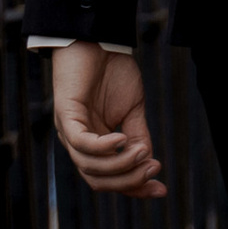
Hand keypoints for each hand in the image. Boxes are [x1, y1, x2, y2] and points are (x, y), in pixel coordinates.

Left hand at [50, 41, 167, 198]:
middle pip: (97, 180)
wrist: (96, 39)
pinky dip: (104, 147)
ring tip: (143, 151)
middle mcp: (77, 143)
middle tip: (153, 169)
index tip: (162, 189)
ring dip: (120, 165)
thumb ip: (137, 136)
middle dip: (127, 182)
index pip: (109, 178)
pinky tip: (122, 139)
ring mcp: (69, 129)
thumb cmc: (112, 72)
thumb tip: (148, 163)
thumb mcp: (132, 110)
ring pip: (89, 166)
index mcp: (93, 144)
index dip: (134, 187)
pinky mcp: (65, 114)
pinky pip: (82, 143)